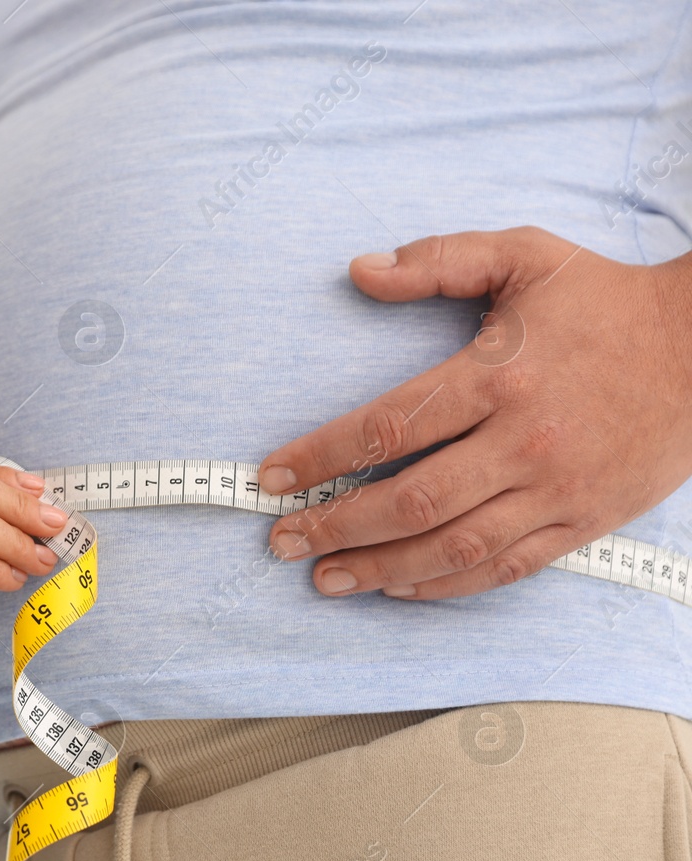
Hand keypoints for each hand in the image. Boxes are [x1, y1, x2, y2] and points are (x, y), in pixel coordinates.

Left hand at [257, 226, 691, 599]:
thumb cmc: (606, 300)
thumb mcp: (525, 256)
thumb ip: (439, 259)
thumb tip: (360, 270)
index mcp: (500, 376)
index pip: (389, 426)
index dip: (321, 457)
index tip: (272, 476)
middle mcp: (524, 442)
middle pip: (412, 500)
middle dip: (337, 525)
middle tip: (282, 540)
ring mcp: (557, 490)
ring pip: (454, 547)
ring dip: (380, 568)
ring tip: (325, 577)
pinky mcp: (583, 521)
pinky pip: (505, 568)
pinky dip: (447, 584)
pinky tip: (399, 585)